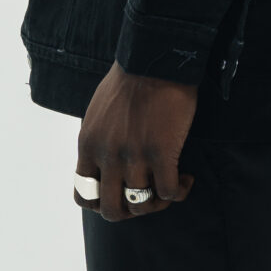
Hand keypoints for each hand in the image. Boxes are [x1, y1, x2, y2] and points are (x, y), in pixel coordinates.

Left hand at [75, 64, 197, 220]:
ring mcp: (134, 157)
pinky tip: (186, 178)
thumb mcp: (97, 114)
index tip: (120, 194)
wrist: (154, 60)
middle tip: (147, 196)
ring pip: (142, 205)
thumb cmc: (129, 81)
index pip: (84, 196)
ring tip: (171, 185)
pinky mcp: (162, 153)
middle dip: (131, 211)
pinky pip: (170, 192)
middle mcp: (107, 156)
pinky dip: (180, 191)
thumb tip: (104, 163)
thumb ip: (98, 142)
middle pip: (112, 210)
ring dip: (159, 203)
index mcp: (88, 146)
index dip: (102, 204)